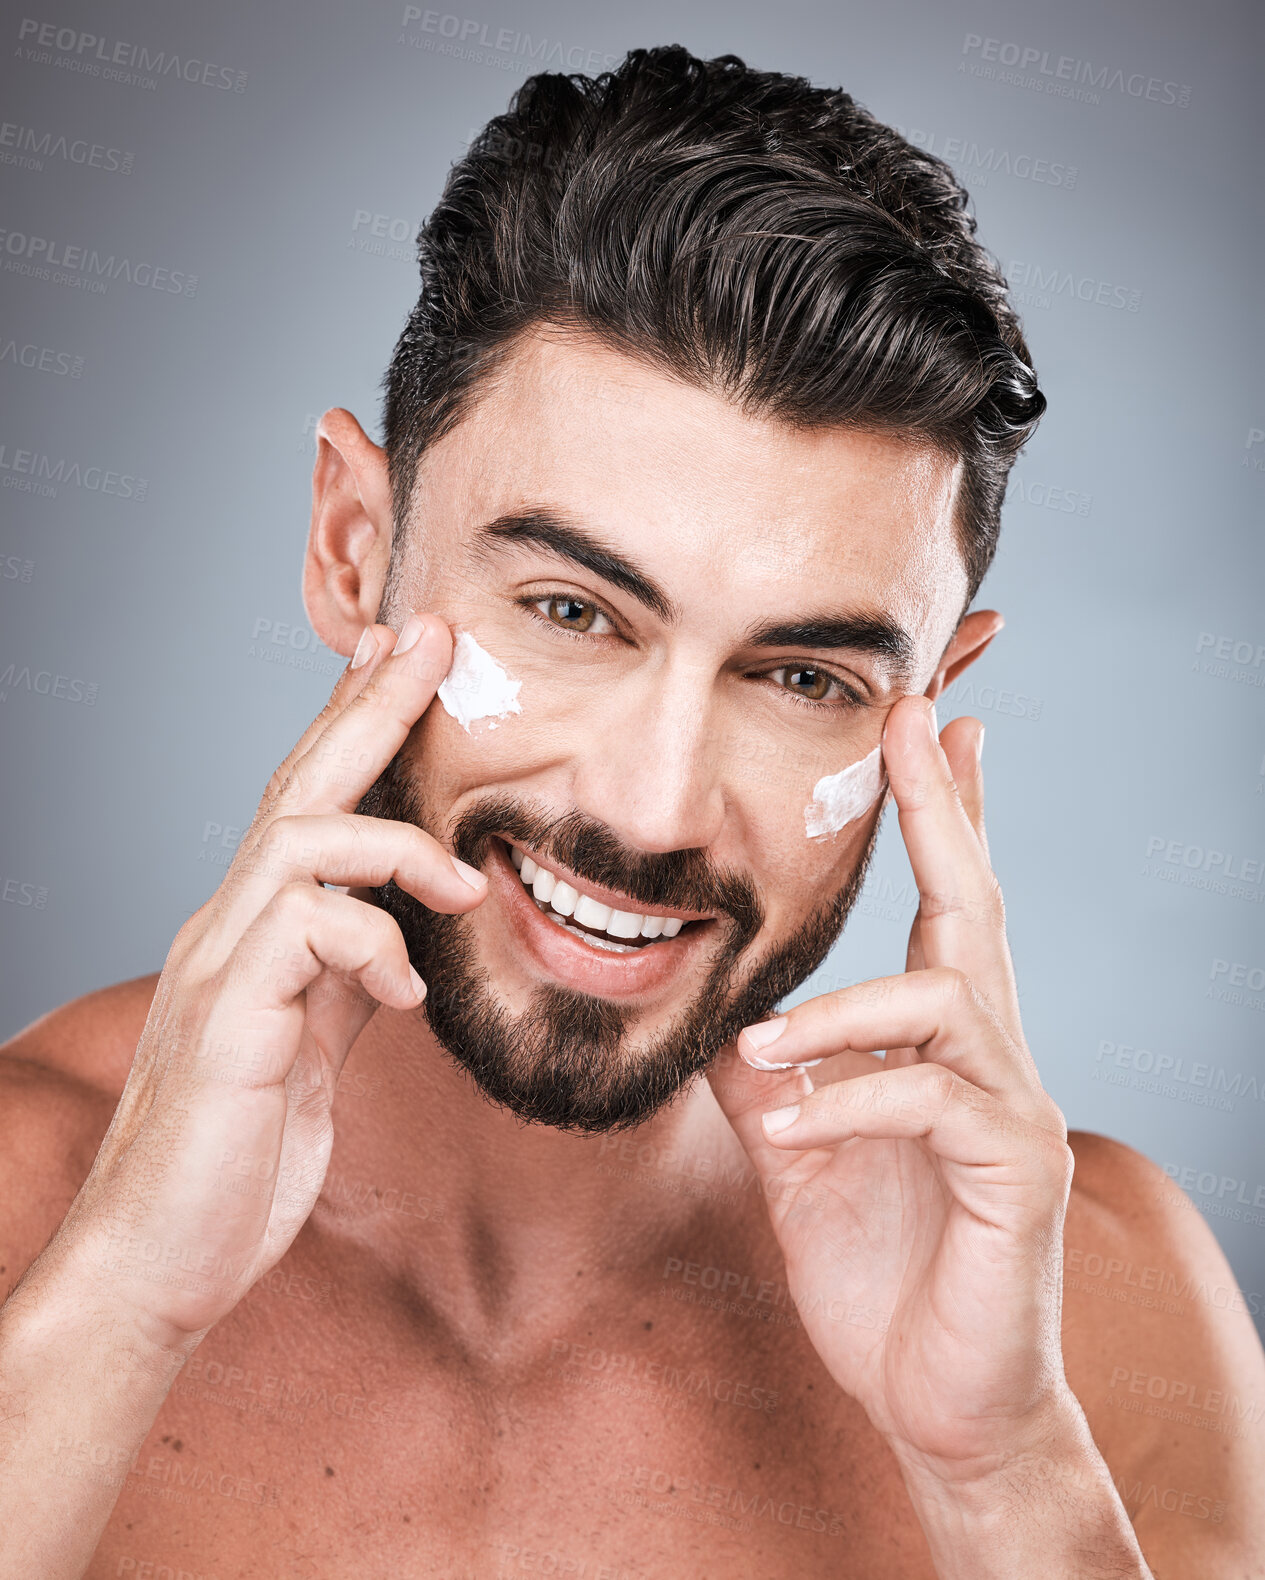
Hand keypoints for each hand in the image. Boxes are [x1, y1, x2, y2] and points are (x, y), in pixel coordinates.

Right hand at [52, 612, 485, 1346]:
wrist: (159, 1264)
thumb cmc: (236, 1159)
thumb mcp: (318, 1052)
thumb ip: (347, 981)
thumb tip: (398, 932)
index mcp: (257, 931)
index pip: (310, 803)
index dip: (356, 725)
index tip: (404, 658)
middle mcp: (229, 927)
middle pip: (300, 785)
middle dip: (370, 705)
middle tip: (430, 636)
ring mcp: (220, 966)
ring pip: (299, 840)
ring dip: (393, 843)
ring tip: (459, 883)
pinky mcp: (226, 1018)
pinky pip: (306, 933)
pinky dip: (373, 948)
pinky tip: (406, 999)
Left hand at [708, 695, 1075, 1481]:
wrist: (935, 1396)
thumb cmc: (877, 1264)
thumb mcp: (796, 1146)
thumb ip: (762, 1069)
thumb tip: (709, 999)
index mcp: (937, 1043)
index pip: (945, 903)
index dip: (941, 811)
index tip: (925, 724)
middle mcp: (991, 1058)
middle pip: (977, 906)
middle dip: (945, 808)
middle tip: (919, 720)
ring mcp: (1014, 1111)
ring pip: (948, 999)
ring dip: (842, 1012)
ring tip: (765, 1050)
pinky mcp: (1016, 1174)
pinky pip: (933, 1102)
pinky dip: (850, 1101)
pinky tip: (793, 1125)